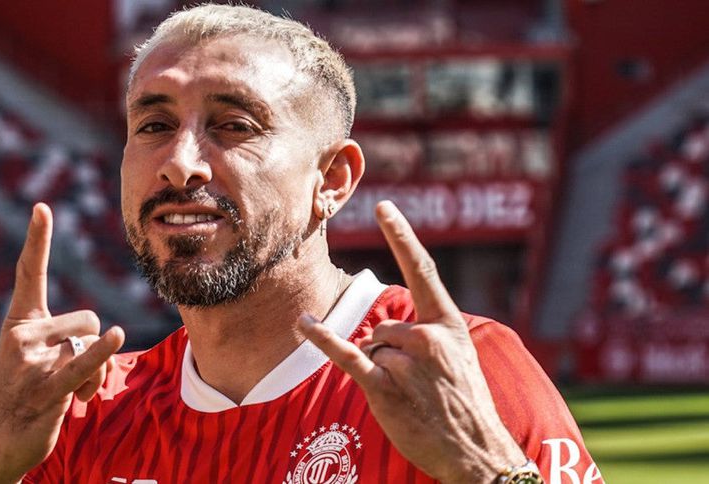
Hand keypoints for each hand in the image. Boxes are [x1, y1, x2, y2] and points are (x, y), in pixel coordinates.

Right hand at [0, 203, 124, 483]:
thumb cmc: (25, 395)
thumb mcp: (43, 359)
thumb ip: (70, 341)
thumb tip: (107, 340)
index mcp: (20, 322)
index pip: (31, 273)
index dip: (38, 239)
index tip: (42, 207)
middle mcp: (23, 335)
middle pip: (87, 321)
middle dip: (92, 346)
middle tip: (73, 376)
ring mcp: (32, 361)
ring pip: (91, 347)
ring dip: (96, 373)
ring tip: (73, 396)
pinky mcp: (45, 388)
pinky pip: (81, 364)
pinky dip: (101, 354)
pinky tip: (116, 336)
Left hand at [298, 201, 524, 483]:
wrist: (477, 451)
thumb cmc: (465, 403)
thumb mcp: (459, 357)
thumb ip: (427, 333)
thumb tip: (381, 331)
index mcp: (447, 323)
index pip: (422, 270)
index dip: (402, 236)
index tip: (384, 206)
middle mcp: (428, 337)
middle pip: (383, 326)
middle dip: (389, 353)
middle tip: (418, 384)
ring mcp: (407, 362)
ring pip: (371, 348)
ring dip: (382, 371)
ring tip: (411, 396)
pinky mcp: (385, 387)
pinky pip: (347, 355)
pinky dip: (323, 338)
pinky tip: (304, 323)